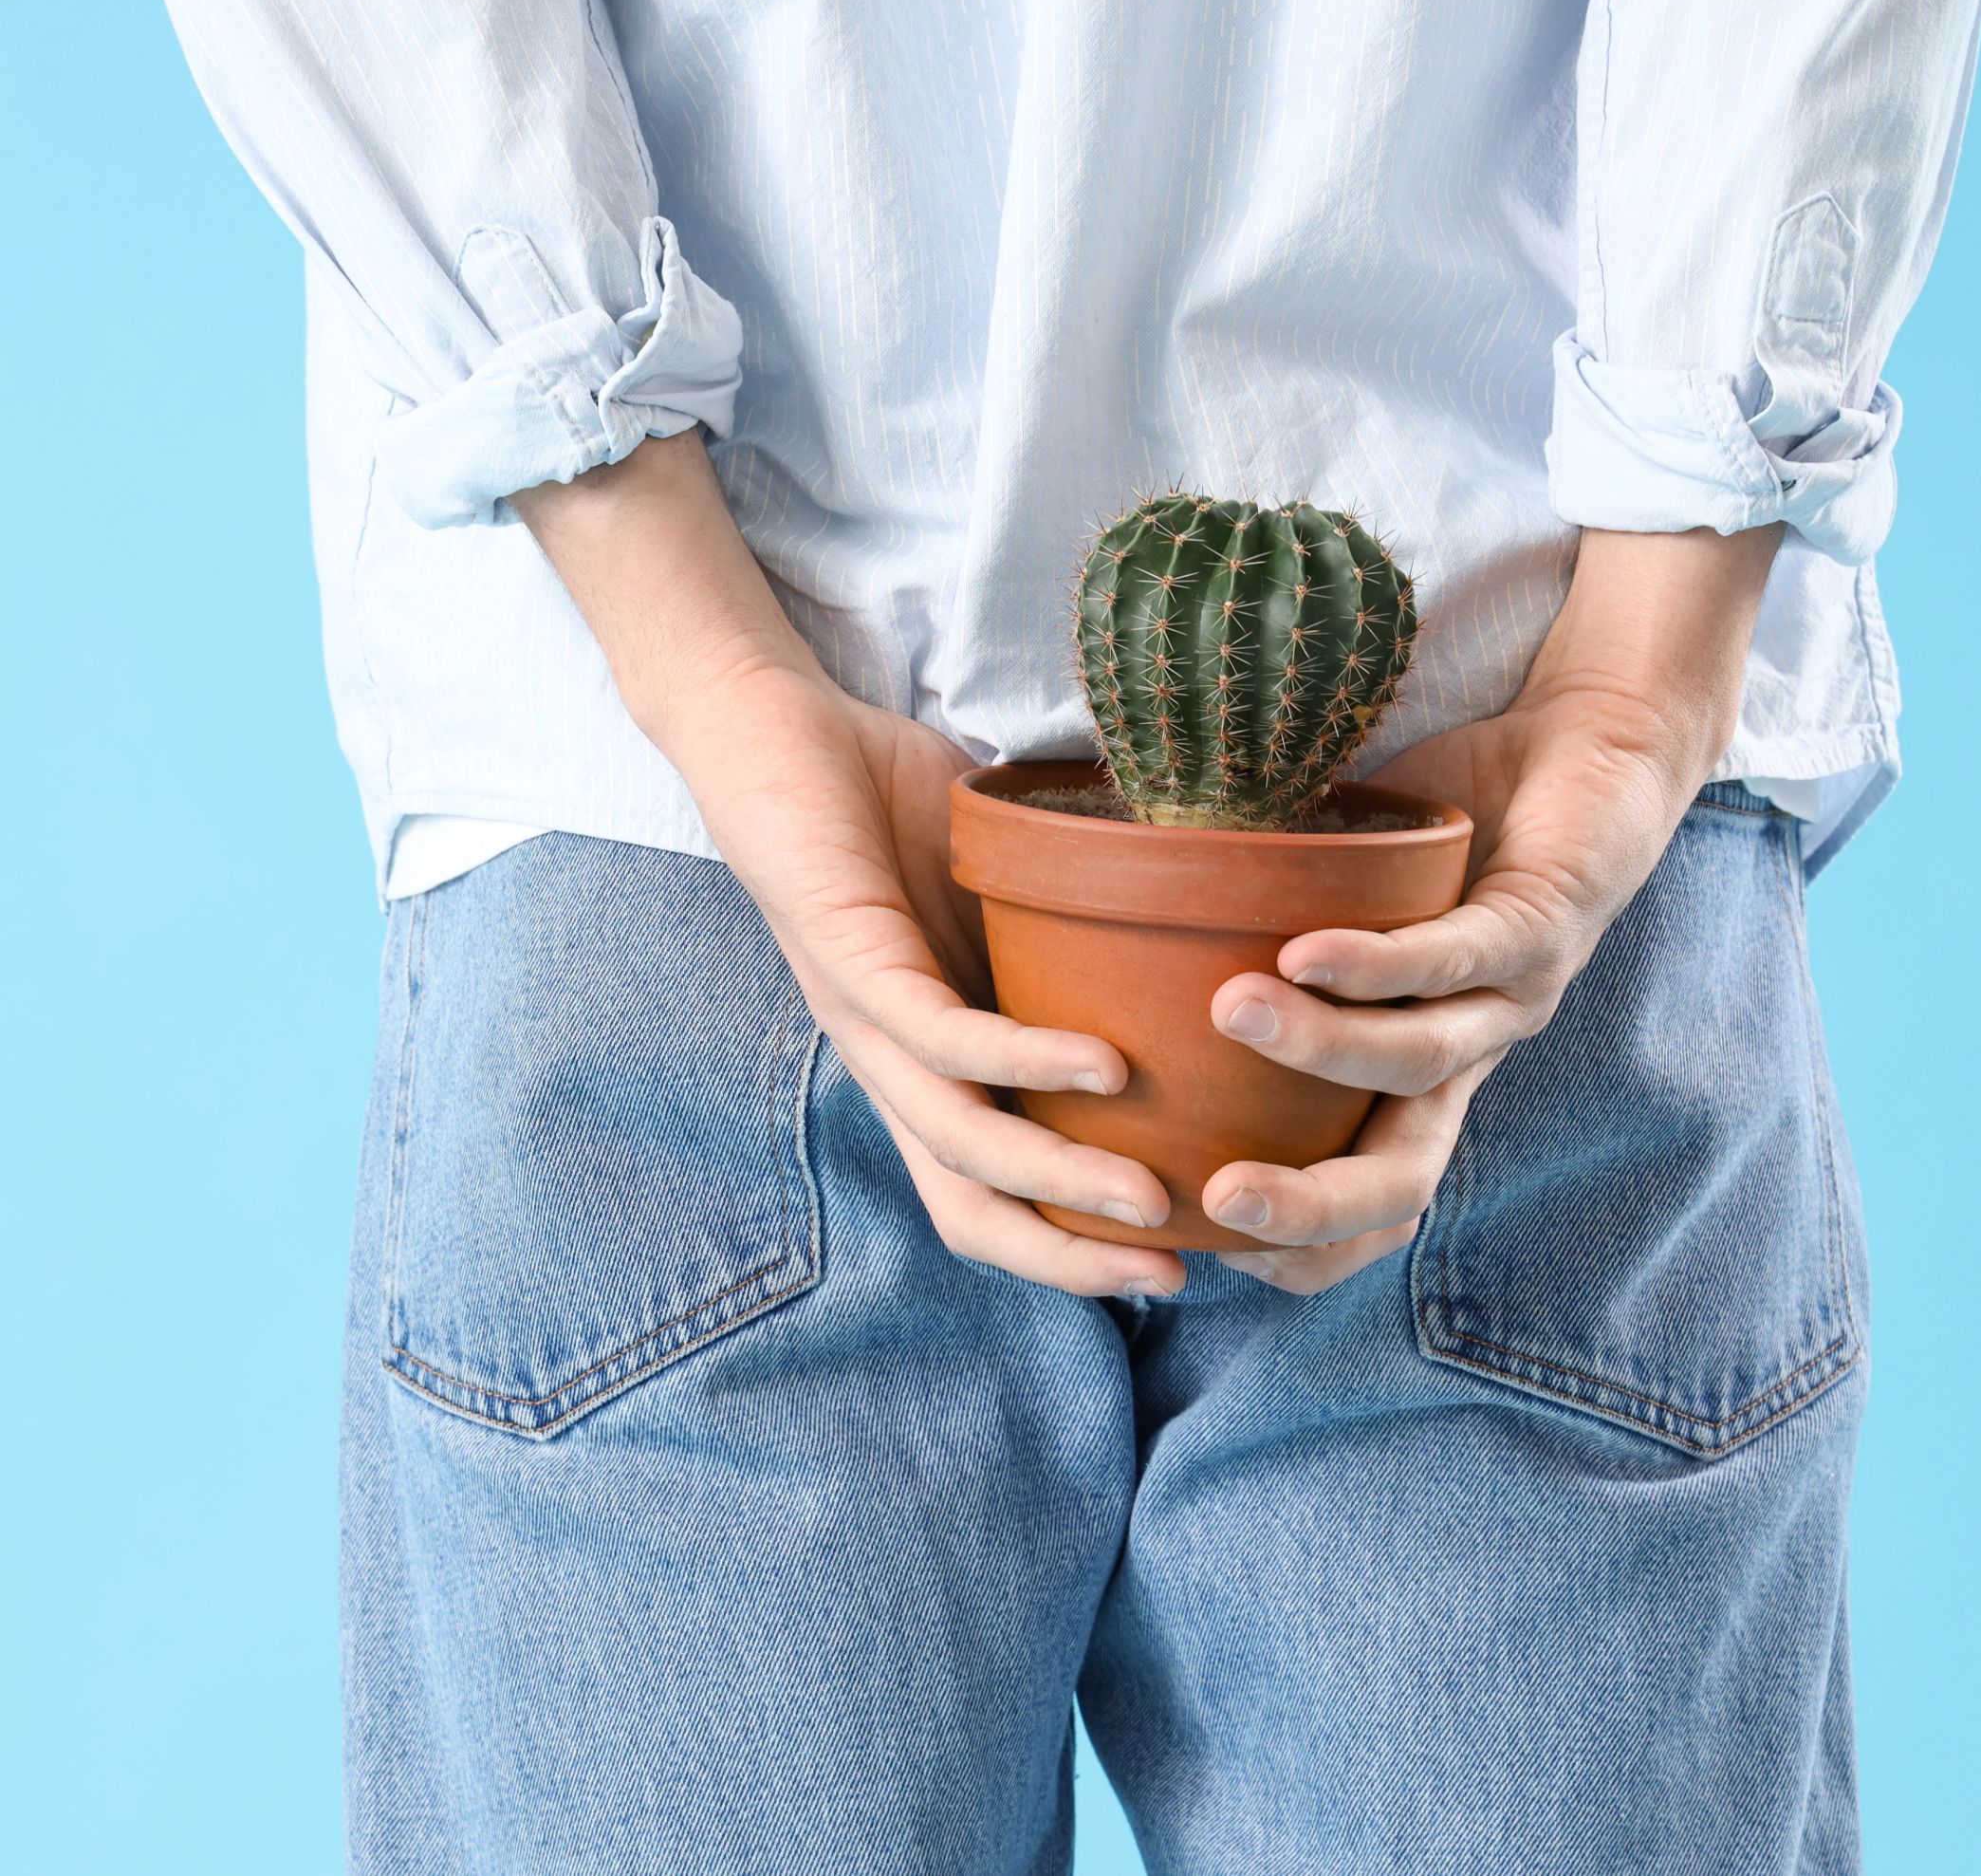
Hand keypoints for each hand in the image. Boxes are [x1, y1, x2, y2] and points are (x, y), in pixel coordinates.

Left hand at [513, 434, 1187, 1298]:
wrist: (770, 717)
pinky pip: (940, 1032)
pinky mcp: (847, 955)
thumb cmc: (889, 799)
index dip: (1072, 1248)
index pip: (989, 1193)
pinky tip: (1104, 1064)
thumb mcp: (1011, 888)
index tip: (1178, 1261)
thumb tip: (1201, 943)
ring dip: (1058, 1180)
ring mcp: (865, 1015)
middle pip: (969, 1205)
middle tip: (1173, 1274)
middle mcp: (891, 1061)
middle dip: (1069, 1257)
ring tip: (1151, 1198)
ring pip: (959, 1140)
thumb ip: (1079, 930)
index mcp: (929, 1058)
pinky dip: (1025, 1057)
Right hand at [1204, 524, 1780, 1292]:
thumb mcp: (1335, 902)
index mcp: (1422, 1075)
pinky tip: (1306, 952)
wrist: (1592, 740)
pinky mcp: (1544, 924)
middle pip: (1403, 1178)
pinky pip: (1454, 958)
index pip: (1369, 1202)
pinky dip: (1378, 963)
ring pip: (1415, 1058)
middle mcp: (1471, 1056)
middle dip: (1313, 1205)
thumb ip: (1252, 938)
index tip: (1200, 1237)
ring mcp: (1514, 996)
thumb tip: (1103, 946)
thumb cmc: (1451, 824)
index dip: (1299, 1244)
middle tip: (1220, 1201)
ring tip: (1228, 1012)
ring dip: (1318, 1046)